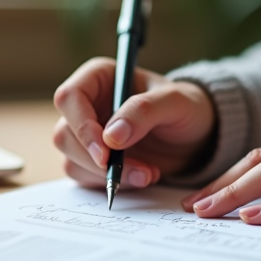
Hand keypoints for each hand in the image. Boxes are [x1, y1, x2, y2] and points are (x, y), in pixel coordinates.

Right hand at [53, 57, 215, 188]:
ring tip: (147, 174)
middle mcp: (87, 104)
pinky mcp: (92, 159)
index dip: (81, 126)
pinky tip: (140, 177)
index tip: (106, 152)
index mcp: (99, 77)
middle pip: (65, 133)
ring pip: (70, 159)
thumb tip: (111, 137)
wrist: (196, 137)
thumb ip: (143, 111)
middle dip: (96, 159)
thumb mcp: (176, 102)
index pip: (70, 97)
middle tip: (136, 171)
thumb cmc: (187, 108)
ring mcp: (86, 133)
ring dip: (105, 175)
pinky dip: (109, 183)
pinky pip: (83, 176)